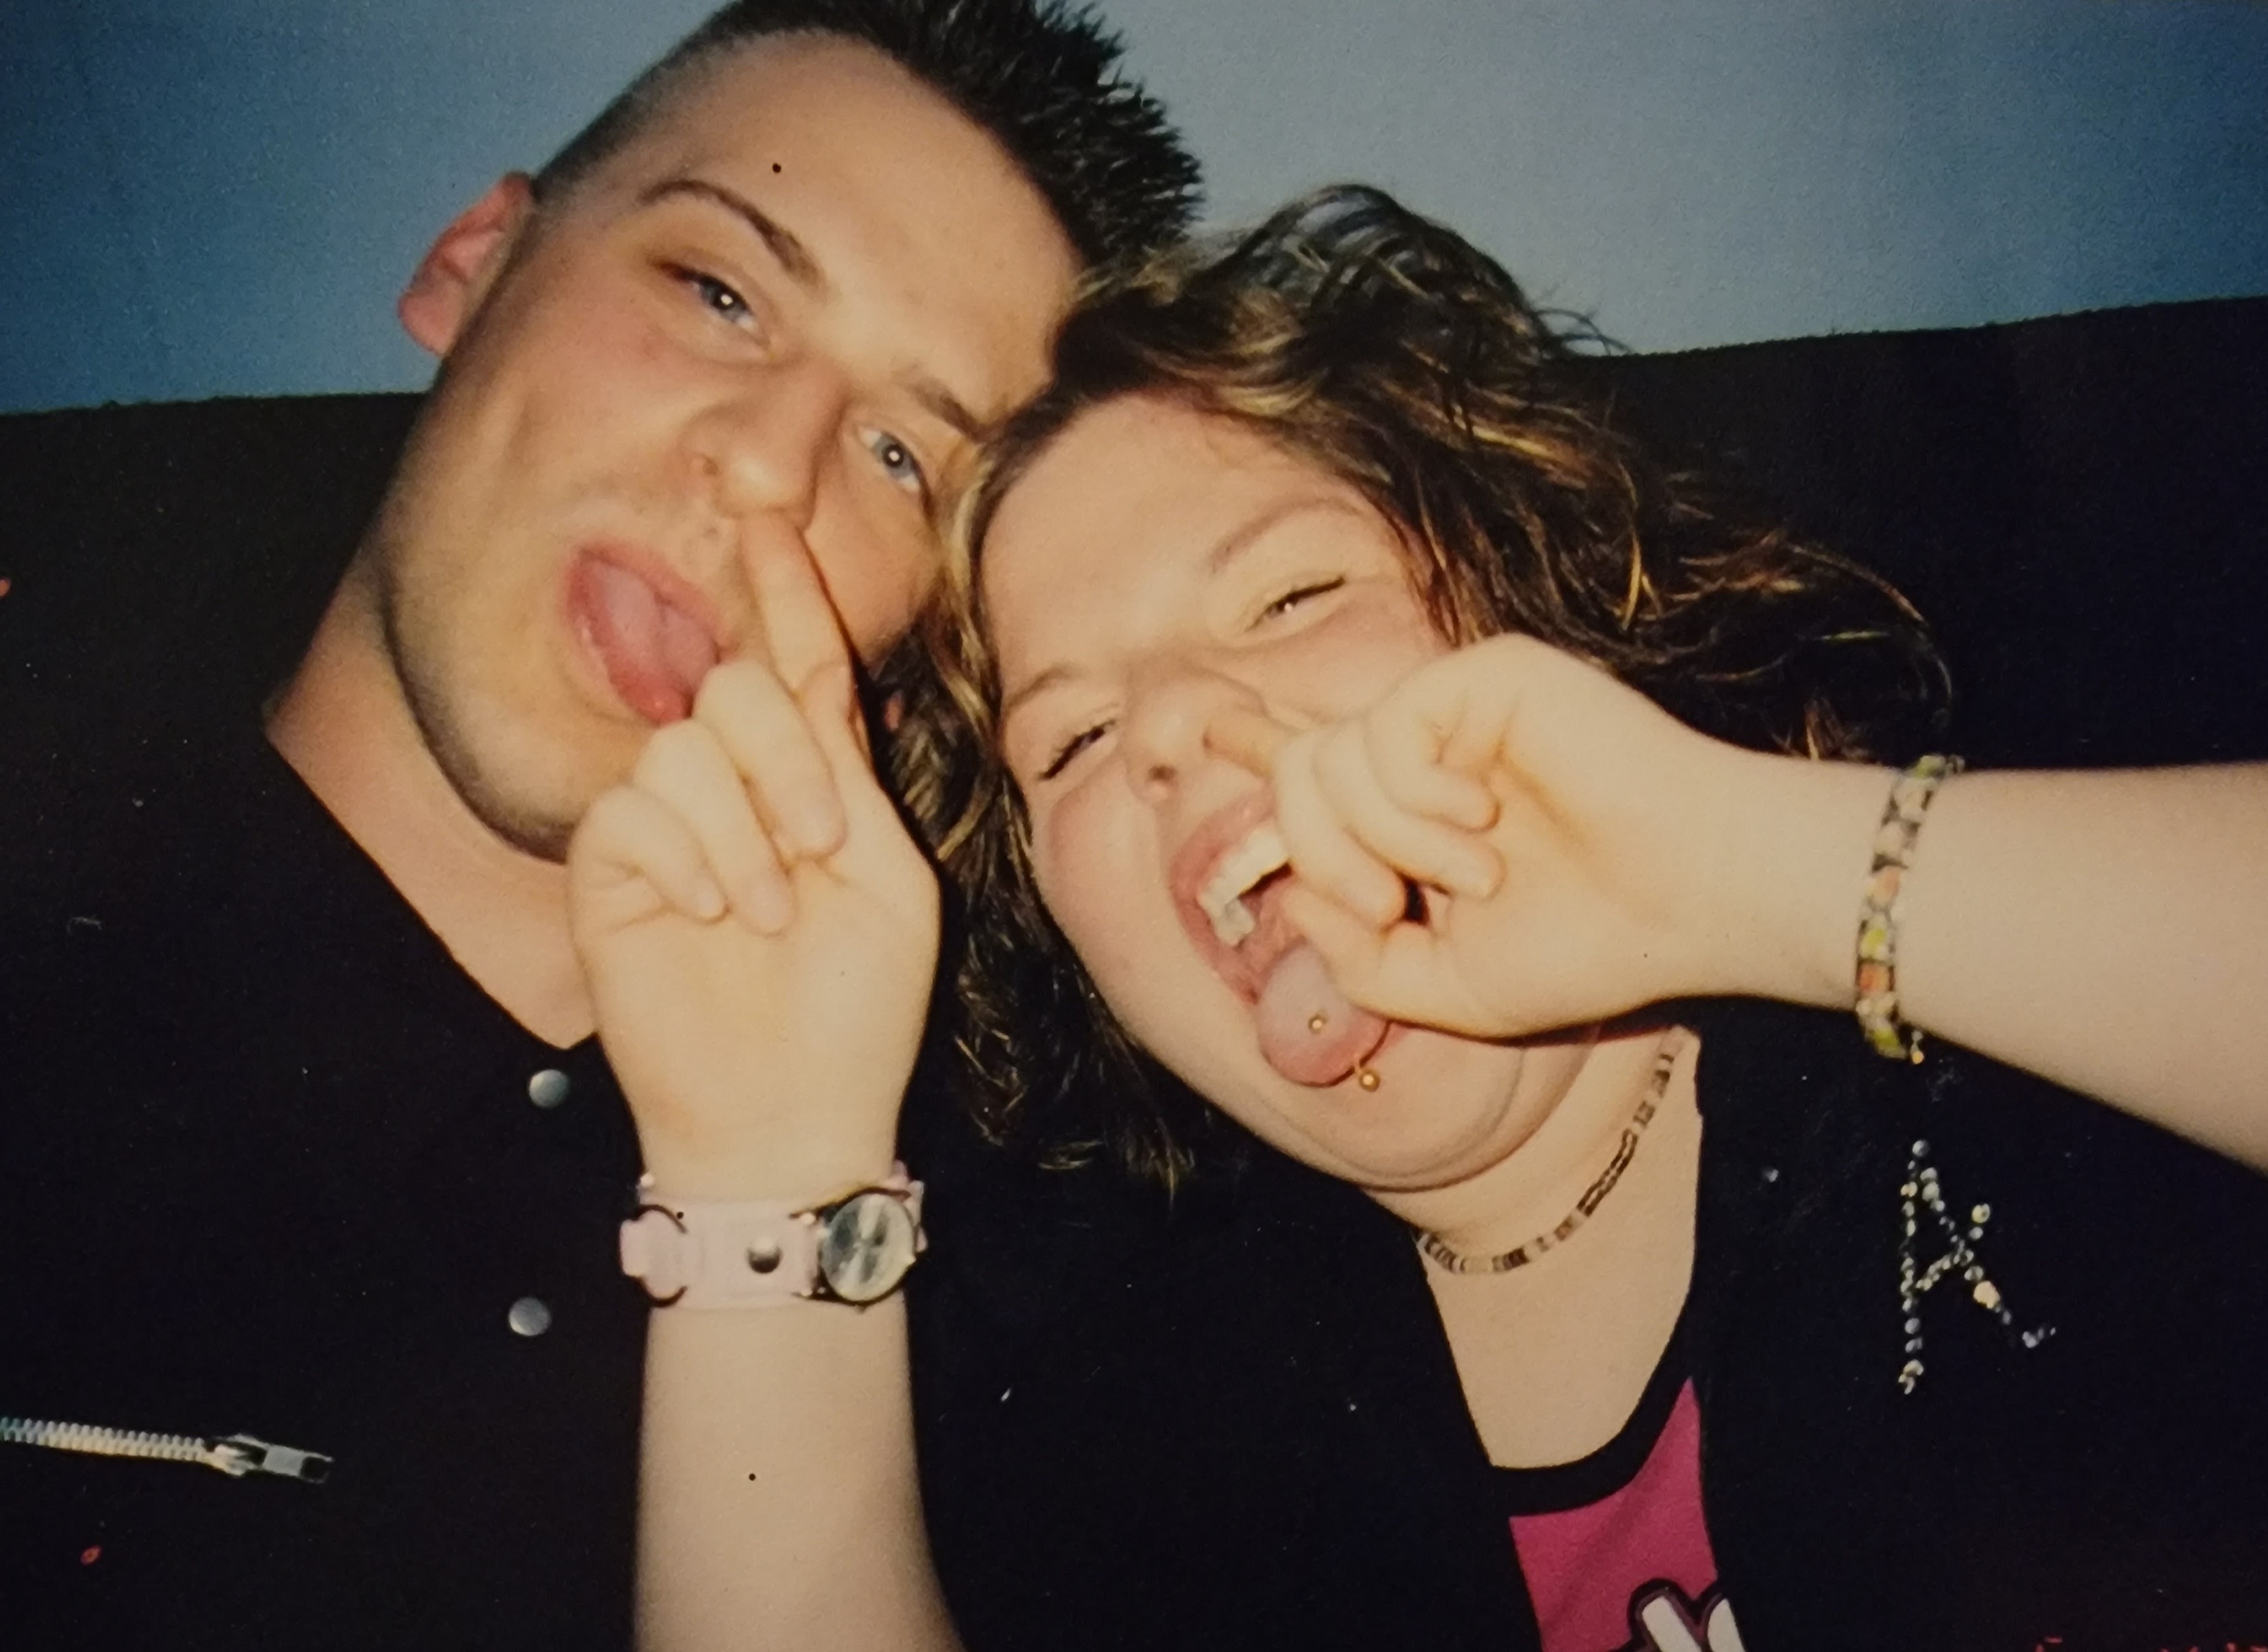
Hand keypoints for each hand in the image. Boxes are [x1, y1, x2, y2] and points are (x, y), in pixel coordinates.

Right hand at [567, 539, 938, 1202]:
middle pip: (736, 684)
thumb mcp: (887, 875)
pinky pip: (632, 804)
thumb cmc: (857, 1007)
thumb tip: (805, 675)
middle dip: (788, 757)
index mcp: (813, 777)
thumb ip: (845, 771)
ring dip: (743, 828)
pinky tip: (711, 916)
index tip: (769, 513)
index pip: (793, 662)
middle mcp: (734, 784)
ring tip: (767, 913)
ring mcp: (666, 824)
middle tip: (822, 847)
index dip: (781, 589)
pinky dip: (683, 856)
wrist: (790, 1112)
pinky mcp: (610, 867)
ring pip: (684, 742)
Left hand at [1214, 633, 1870, 1038]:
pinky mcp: (1483, 675)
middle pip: (1296, 773)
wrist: (1692, 901)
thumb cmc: (1589, 945)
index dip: (1256, 744)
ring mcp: (1453, 709)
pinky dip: (1415, 800)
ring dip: (1387, 843)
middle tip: (1391, 905)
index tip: (1203, 730)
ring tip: (1476, 875)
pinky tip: (1482, 823)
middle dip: (1322, 856)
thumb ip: (1359, 956)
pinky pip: (1382, 732)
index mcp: (1417, 813)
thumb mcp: (1446, 985)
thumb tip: (1289, 900)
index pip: (1313, 766)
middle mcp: (1427, 752)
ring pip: (1329, 761)